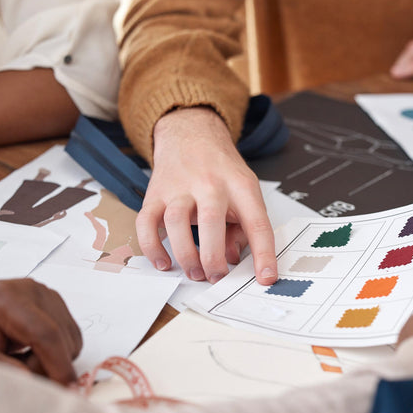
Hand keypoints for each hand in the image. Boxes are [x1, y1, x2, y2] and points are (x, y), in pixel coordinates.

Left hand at [0, 279, 82, 384]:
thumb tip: (33, 385)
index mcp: (8, 298)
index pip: (45, 333)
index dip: (58, 365)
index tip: (65, 391)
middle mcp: (34, 291)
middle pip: (62, 338)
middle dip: (49, 366)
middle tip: (18, 372)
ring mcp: (48, 295)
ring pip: (71, 339)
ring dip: (53, 359)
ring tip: (21, 359)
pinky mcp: (55, 303)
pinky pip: (69, 336)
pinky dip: (56, 351)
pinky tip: (31, 351)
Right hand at [140, 107, 277, 284]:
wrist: (191, 134)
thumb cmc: (221, 170)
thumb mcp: (244, 191)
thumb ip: (243, 226)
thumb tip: (230, 259)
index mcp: (240, 186)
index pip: (257, 222)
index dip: (264, 253)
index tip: (266, 278)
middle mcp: (210, 185)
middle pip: (211, 220)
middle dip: (213, 257)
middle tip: (217, 278)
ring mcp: (179, 188)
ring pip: (176, 221)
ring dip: (185, 254)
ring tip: (195, 272)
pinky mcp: (155, 193)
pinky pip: (146, 223)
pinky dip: (151, 247)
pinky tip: (163, 261)